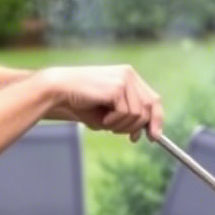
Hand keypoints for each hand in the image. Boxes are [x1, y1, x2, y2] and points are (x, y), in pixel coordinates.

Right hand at [41, 65, 163, 140]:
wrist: (59, 91)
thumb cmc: (80, 103)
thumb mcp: (108, 114)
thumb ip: (127, 119)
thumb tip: (144, 134)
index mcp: (128, 77)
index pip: (153, 99)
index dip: (156, 119)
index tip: (154, 137)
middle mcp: (129, 75)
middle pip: (151, 106)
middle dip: (142, 127)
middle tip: (131, 139)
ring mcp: (124, 79)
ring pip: (139, 114)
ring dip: (122, 126)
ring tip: (106, 123)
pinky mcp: (118, 87)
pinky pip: (127, 114)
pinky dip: (114, 122)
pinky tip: (102, 118)